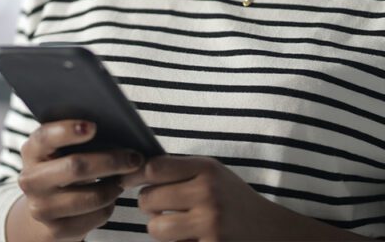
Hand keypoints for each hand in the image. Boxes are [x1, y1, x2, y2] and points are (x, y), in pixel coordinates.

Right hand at [17, 119, 144, 241]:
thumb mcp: (61, 149)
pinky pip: (95, 217)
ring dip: (114, 186)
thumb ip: (78, 136)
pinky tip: (111, 195)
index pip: (45, 137)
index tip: (93, 126)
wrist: (45, 206)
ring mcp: (41, 208)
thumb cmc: (62, 166)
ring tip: (124, 177)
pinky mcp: (55, 231)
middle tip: (135, 157)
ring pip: (91, 196)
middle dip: (111, 161)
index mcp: (32, 150)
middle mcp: (31, 179)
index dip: (68, 130)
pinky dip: (109, 205)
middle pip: (75, 167)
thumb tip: (117, 128)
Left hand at [121, 155, 275, 241]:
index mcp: (206, 169)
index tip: (129, 180)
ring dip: (157, 228)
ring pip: (156, 229)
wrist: (272, 232)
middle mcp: (208, 195)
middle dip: (147, 204)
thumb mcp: (212, 173)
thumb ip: (180, 169)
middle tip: (155, 206)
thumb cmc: (233, 198)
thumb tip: (137, 170)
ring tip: (170, 224)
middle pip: (149, 199)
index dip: (136, 175)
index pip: (154, 168)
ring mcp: (211, 226)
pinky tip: (187, 238)